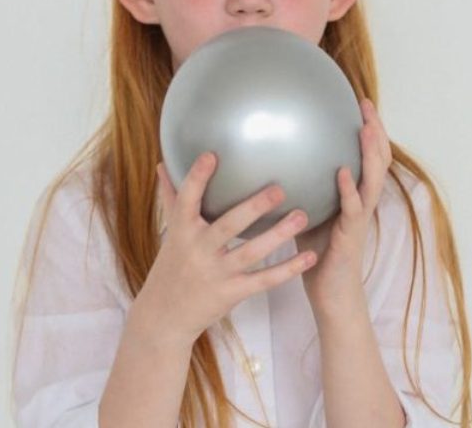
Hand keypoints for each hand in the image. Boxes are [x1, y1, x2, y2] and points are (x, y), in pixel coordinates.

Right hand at [131, 151, 318, 346]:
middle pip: (228, 226)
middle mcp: (198, 251)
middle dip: (253, 207)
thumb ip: (171, 198)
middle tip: (279, 189)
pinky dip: (287, 269)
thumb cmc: (172, 266)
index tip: (212, 155)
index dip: (197, 178)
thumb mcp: (171, 233)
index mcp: (181, 231)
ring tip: (302, 216)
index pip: (186, 200)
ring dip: (278, 235)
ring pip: (250, 252)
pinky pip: (263, 280)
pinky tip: (309, 257)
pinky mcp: (231, 293)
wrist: (165, 315)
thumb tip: (162, 163)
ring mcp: (216, 273)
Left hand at [295, 98, 392, 313]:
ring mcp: (359, 220)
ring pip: (372, 180)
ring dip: (370, 154)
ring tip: (365, 129)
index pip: (366, 157)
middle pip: (378, 161)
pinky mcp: (350, 236)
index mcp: (354, 197)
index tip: (360, 103)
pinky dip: (349, 189)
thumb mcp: (307, 214)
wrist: (330, 294)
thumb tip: (274, 165)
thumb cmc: (318, 255)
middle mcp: (362, 204)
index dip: (368, 130)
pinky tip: (341, 172)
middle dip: (375, 131)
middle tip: (367, 104)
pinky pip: (352, 210)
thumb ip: (301, 190)